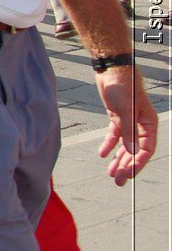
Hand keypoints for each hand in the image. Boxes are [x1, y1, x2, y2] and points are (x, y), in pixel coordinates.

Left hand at [96, 65, 157, 184]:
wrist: (111, 70)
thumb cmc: (123, 86)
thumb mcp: (126, 110)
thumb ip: (129, 131)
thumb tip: (132, 152)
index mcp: (149, 124)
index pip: (146, 149)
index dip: (138, 163)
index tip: (128, 175)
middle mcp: (141, 125)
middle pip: (134, 150)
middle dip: (126, 166)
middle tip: (118, 181)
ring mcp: (129, 121)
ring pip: (124, 145)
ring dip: (118, 159)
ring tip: (110, 173)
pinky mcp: (117, 117)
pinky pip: (115, 135)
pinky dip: (109, 144)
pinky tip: (103, 154)